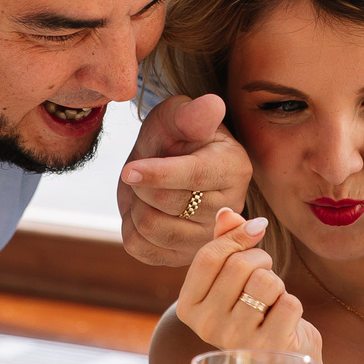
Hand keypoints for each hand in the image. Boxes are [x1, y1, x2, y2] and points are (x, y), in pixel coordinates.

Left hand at [119, 94, 253, 266]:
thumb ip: (192, 114)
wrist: (166, 166)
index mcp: (234, 167)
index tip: (129, 169)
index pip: (194, 176)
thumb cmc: (174, 137)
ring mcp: (209, 237)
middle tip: (140, 172)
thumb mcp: (178, 117)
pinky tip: (144, 212)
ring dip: (137, 207)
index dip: (158, 173)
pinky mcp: (185, 257)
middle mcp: (231, 207)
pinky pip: (144, 250)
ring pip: (154, 229)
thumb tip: (212, 106)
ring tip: (144, 192)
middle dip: (143, 185)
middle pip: (170, 204)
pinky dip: (132, 230)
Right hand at [175, 209, 306, 352]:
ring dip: (277, 284)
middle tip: (265, 275)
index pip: (208, 257)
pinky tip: (284, 321)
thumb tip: (227, 213)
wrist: (279, 361)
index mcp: (188, 308)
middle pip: (238, 265)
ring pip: (265, 281)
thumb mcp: (233, 280)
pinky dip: (292, 305)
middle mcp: (206, 327)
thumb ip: (225, 244)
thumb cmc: (253, 313)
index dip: (236, 235)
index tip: (257, 228)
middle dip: (261, 259)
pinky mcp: (269, 348)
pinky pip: (289, 302)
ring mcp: (236, 340)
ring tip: (271, 300)